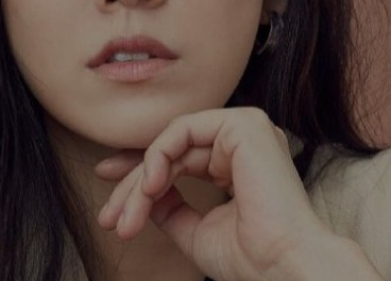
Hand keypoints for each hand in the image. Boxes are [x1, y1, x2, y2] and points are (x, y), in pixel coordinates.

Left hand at [94, 107, 334, 280]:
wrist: (282, 268)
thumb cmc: (251, 257)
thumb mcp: (196, 229)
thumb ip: (171, 206)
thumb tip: (144, 194)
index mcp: (238, 161)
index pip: (180, 158)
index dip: (141, 174)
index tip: (113, 202)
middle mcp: (243, 140)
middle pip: (172, 152)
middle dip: (133, 184)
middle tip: (108, 216)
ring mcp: (245, 128)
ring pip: (172, 143)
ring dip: (141, 180)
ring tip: (125, 217)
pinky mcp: (243, 125)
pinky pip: (182, 130)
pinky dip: (159, 157)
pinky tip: (149, 187)